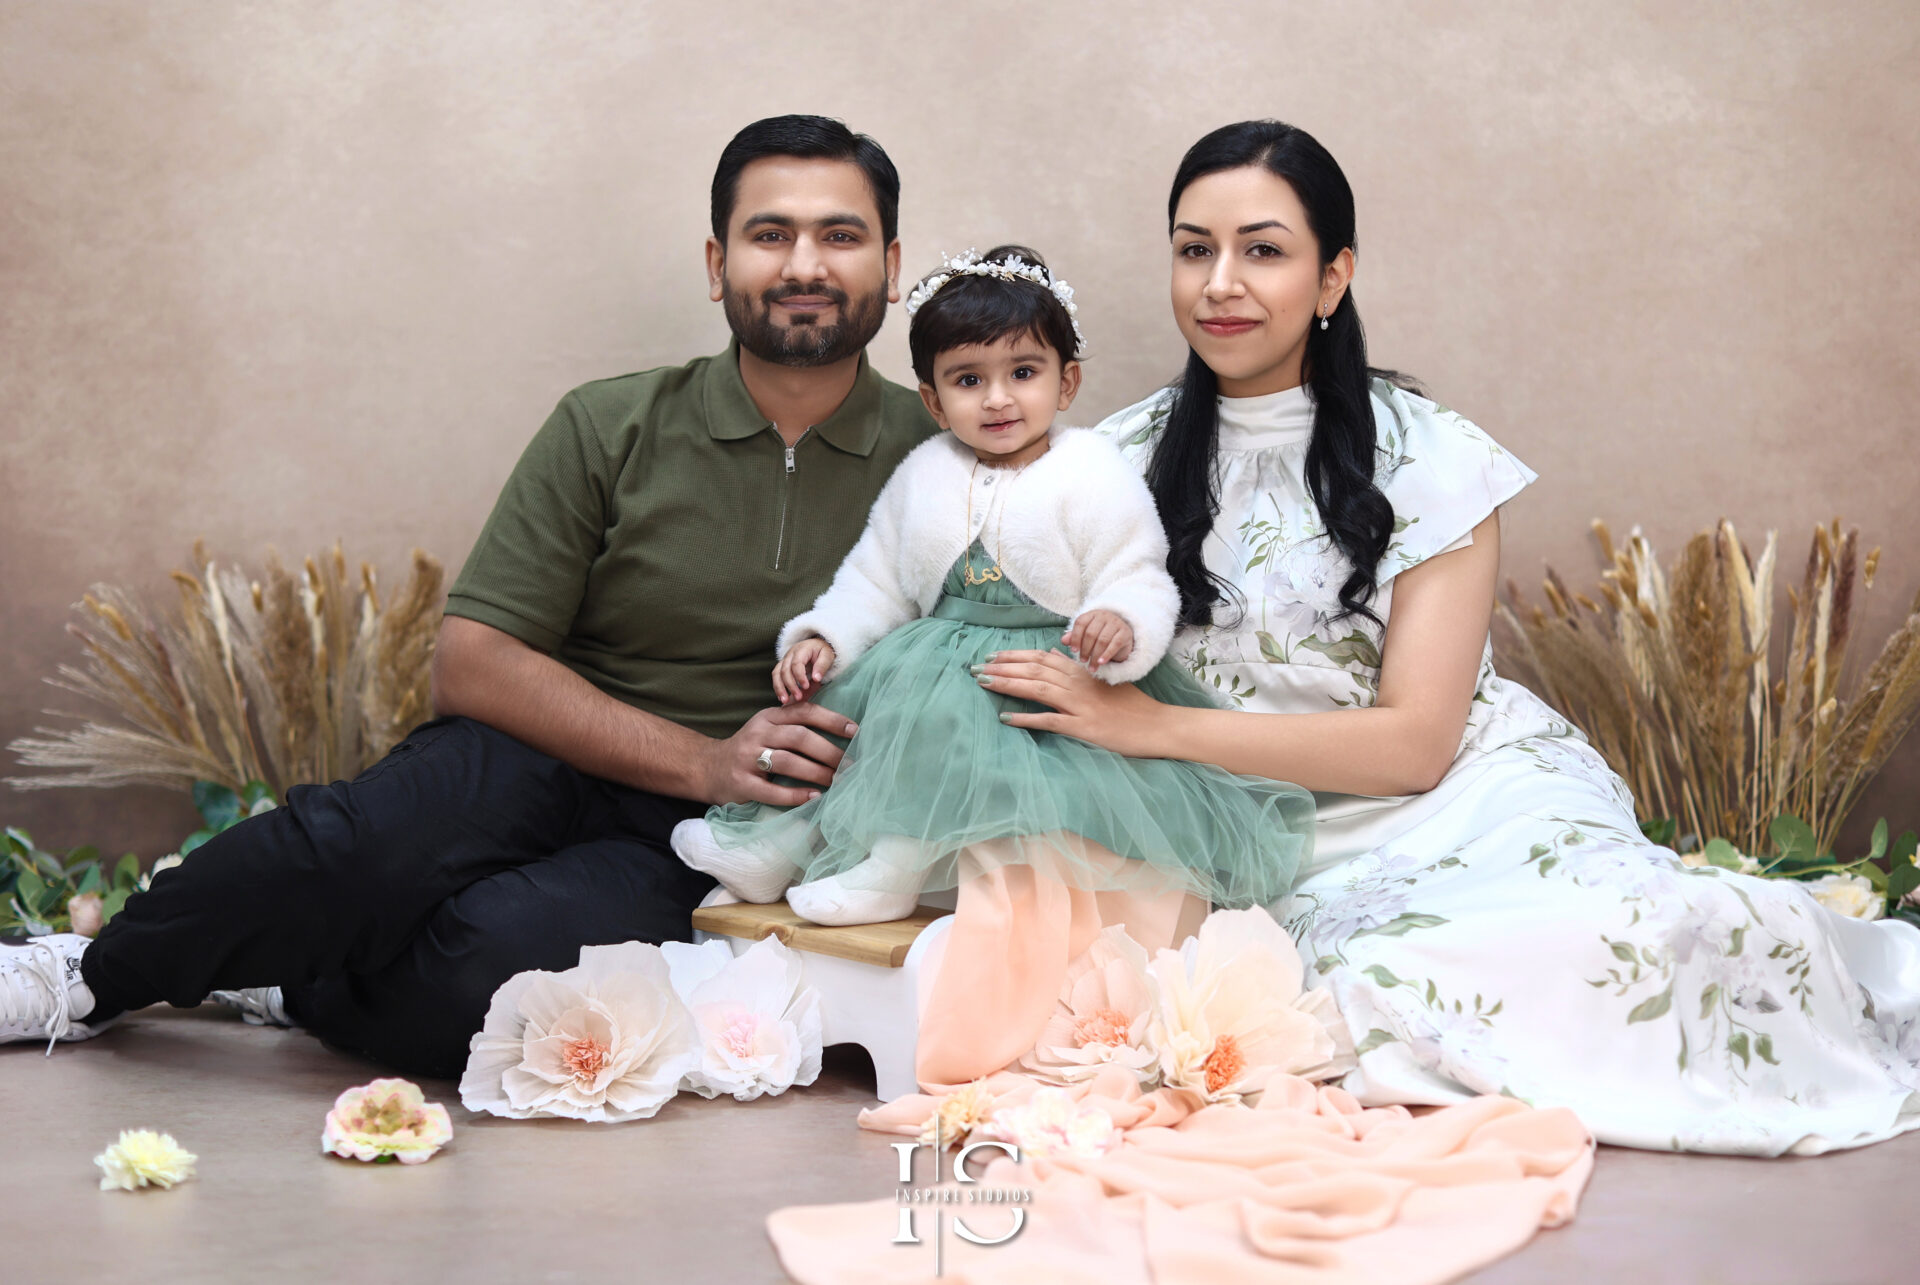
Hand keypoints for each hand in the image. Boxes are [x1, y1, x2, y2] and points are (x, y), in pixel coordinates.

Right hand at [698, 702, 856, 805]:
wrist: (707, 768)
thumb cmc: (750, 749)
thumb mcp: (767, 729)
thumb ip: (794, 725)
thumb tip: (842, 729)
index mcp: (768, 717)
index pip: (804, 712)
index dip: (832, 720)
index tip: (856, 731)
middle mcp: (757, 733)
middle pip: (799, 737)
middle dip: (829, 751)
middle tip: (850, 765)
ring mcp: (747, 758)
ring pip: (788, 762)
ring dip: (817, 772)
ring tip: (837, 781)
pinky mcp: (741, 783)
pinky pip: (772, 790)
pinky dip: (795, 795)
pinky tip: (814, 798)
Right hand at [773, 637, 835, 704]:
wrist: (816, 646)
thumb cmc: (823, 651)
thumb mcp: (827, 655)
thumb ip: (822, 666)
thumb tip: (816, 679)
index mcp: (801, 649)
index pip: (796, 663)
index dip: (799, 676)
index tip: (806, 687)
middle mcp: (790, 654)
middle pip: (785, 670)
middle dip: (791, 685)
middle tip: (799, 697)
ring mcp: (784, 660)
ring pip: (777, 674)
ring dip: (780, 688)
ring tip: (785, 701)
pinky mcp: (782, 666)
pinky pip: (776, 676)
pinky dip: (777, 687)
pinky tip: (782, 697)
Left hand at [978, 649, 1165, 756]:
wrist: (1158, 726)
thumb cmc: (1132, 707)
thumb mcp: (1106, 682)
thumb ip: (1080, 670)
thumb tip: (1056, 656)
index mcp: (1082, 672)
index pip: (1042, 657)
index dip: (1015, 656)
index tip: (993, 657)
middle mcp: (1078, 684)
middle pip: (1034, 669)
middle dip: (1003, 667)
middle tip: (976, 668)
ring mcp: (1080, 705)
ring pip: (1037, 688)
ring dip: (1008, 684)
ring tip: (983, 683)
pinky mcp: (1083, 727)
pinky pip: (1049, 721)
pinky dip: (1026, 718)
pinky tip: (1006, 718)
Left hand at [1063, 610, 1132, 671]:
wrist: (1122, 635)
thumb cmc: (1100, 634)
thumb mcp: (1086, 634)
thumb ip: (1074, 636)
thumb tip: (1063, 640)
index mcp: (1092, 614)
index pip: (1081, 623)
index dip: (1075, 637)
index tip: (1073, 650)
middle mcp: (1104, 616)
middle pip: (1091, 633)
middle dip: (1085, 649)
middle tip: (1082, 660)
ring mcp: (1116, 623)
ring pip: (1102, 640)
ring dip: (1095, 655)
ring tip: (1091, 666)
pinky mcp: (1125, 632)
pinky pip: (1115, 644)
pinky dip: (1107, 655)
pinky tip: (1101, 662)